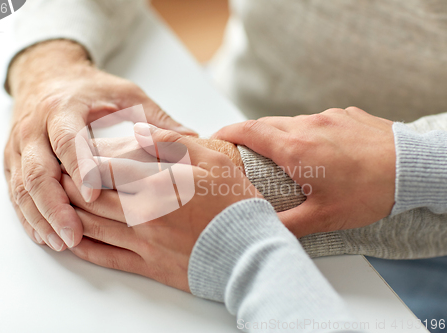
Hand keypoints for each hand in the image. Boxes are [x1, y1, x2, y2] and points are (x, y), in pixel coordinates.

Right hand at [4, 40, 195, 250]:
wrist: (47, 76)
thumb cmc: (89, 89)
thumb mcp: (123, 94)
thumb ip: (153, 117)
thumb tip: (191, 137)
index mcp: (62, 109)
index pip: (66, 140)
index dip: (78, 167)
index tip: (93, 195)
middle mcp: (34, 128)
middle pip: (37, 172)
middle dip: (54, 206)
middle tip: (73, 234)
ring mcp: (19, 146)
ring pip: (22, 187)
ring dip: (39, 217)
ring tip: (60, 242)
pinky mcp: (13, 161)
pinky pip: (15, 192)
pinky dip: (28, 216)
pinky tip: (44, 235)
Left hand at [62, 124, 259, 290]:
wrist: (251, 255)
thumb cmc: (236, 205)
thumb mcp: (213, 160)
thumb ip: (173, 143)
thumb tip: (140, 131)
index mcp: (159, 185)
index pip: (108, 167)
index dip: (86, 156)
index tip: (75, 148)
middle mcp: (144, 215)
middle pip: (92, 196)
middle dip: (68, 181)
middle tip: (55, 170)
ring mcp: (144, 244)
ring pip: (92, 226)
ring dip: (68, 212)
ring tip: (56, 199)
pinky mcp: (148, 266)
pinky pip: (106, 257)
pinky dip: (84, 247)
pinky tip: (72, 237)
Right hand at [213, 107, 395, 236]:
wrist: (414, 168)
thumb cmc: (370, 191)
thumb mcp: (324, 217)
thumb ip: (288, 225)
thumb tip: (262, 230)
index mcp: (295, 148)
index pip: (248, 131)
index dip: (227, 132)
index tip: (216, 138)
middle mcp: (307, 126)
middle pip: (265, 123)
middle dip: (249, 134)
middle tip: (243, 151)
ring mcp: (328, 117)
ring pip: (291, 121)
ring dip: (280, 134)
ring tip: (283, 156)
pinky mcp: (346, 114)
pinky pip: (316, 120)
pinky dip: (307, 132)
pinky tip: (320, 150)